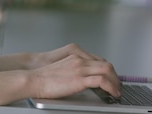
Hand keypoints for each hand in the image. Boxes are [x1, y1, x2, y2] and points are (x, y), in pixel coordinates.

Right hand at [0, 45, 121, 112]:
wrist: (34, 79)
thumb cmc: (43, 77)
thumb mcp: (61, 70)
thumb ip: (72, 71)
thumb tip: (81, 80)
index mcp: (75, 57)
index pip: (98, 60)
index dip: (108, 70)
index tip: (112, 77)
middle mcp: (79, 60)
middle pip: (106, 64)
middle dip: (115, 75)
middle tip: (118, 85)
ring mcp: (80, 68)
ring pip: (107, 71)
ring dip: (115, 82)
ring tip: (117, 91)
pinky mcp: (79, 79)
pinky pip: (101, 81)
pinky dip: (111, 87)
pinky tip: (112, 94)